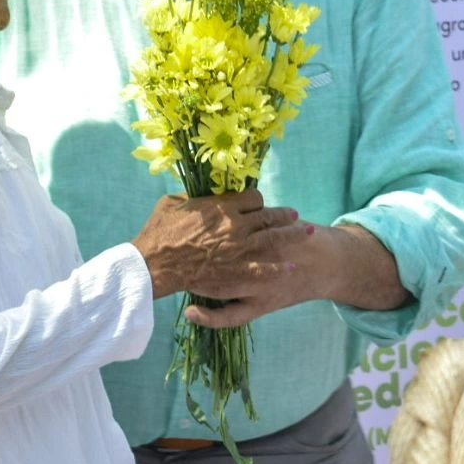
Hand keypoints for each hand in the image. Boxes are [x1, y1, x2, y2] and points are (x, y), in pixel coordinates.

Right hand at [131, 189, 313, 300]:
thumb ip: (191, 196)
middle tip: (296, 214)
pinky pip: (265, 269)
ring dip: (293, 234)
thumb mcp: (172, 202)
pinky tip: (292, 267)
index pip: (252, 197)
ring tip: (307, 232)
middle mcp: (236, 224)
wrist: (156, 262)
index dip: (258, 200)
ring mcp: (239, 249)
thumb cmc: (160, 231)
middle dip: (284, 214)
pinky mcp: (237, 271)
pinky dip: (280, 268)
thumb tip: (198, 192)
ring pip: (274, 238)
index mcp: (222, 206)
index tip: (259, 204)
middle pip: (269, 215)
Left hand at [185, 223, 412, 328]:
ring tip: (173, 283)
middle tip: (165, 258)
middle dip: (184, 260)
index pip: (208, 230)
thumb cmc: (291, 233)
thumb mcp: (265, 214)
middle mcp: (251, 257)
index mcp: (250, 229)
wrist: (324, 261)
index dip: (186, 233)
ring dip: (193, 285)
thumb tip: (203, 199)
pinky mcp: (260, 306)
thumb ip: (238, 207)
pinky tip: (190, 314)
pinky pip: (231, 317)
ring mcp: (255, 285)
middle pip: (208, 258)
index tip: (169, 233)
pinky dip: (210, 317)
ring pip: (216, 288)